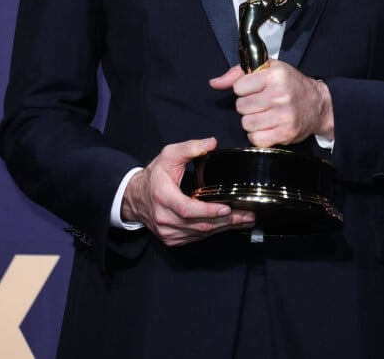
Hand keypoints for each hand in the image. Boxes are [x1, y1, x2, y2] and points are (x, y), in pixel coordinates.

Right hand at [121, 137, 254, 245]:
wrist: (135, 196)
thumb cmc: (155, 175)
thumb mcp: (169, 155)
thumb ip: (190, 148)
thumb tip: (211, 143)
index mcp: (163, 196)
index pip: (187, 209)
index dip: (208, 211)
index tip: (227, 208)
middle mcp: (164, 218)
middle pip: (199, 225)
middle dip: (226, 221)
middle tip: (248, 215)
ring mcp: (168, 232)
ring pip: (200, 233)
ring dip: (224, 228)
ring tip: (245, 220)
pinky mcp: (172, 239)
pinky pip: (196, 237)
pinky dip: (213, 232)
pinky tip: (228, 225)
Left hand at [210, 61, 333, 147]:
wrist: (318, 104)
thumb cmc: (290, 84)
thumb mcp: (268, 68)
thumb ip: (238, 73)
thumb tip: (214, 83)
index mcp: (274, 75)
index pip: (238, 87)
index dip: (243, 89)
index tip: (253, 89)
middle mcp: (279, 95)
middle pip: (241, 107)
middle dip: (246, 106)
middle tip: (259, 103)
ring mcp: (283, 116)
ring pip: (246, 124)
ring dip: (251, 121)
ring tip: (263, 115)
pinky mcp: (285, 134)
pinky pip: (256, 139)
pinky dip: (257, 135)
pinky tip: (266, 126)